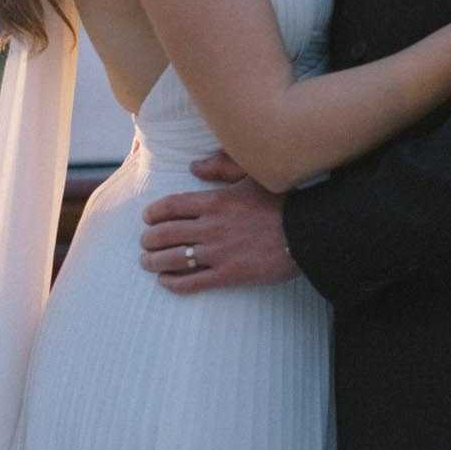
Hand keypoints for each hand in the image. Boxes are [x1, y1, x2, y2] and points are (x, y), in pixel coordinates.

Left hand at [140, 155, 296, 293]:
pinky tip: (166, 282)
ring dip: (155, 261)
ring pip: (174, 259)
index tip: (147, 217)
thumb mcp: (252, 175)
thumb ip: (221, 166)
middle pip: (166, 234)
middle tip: (144, 242)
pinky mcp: (229, 274)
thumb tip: (194, 166)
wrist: (307, 232)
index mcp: (215, 201)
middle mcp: (211, 227)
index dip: (154, 212)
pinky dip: (174, 283)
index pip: (172, 206)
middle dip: (149, 239)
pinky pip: (193, 282)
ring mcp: (218, 252)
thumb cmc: (282, 200)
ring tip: (147, 262)